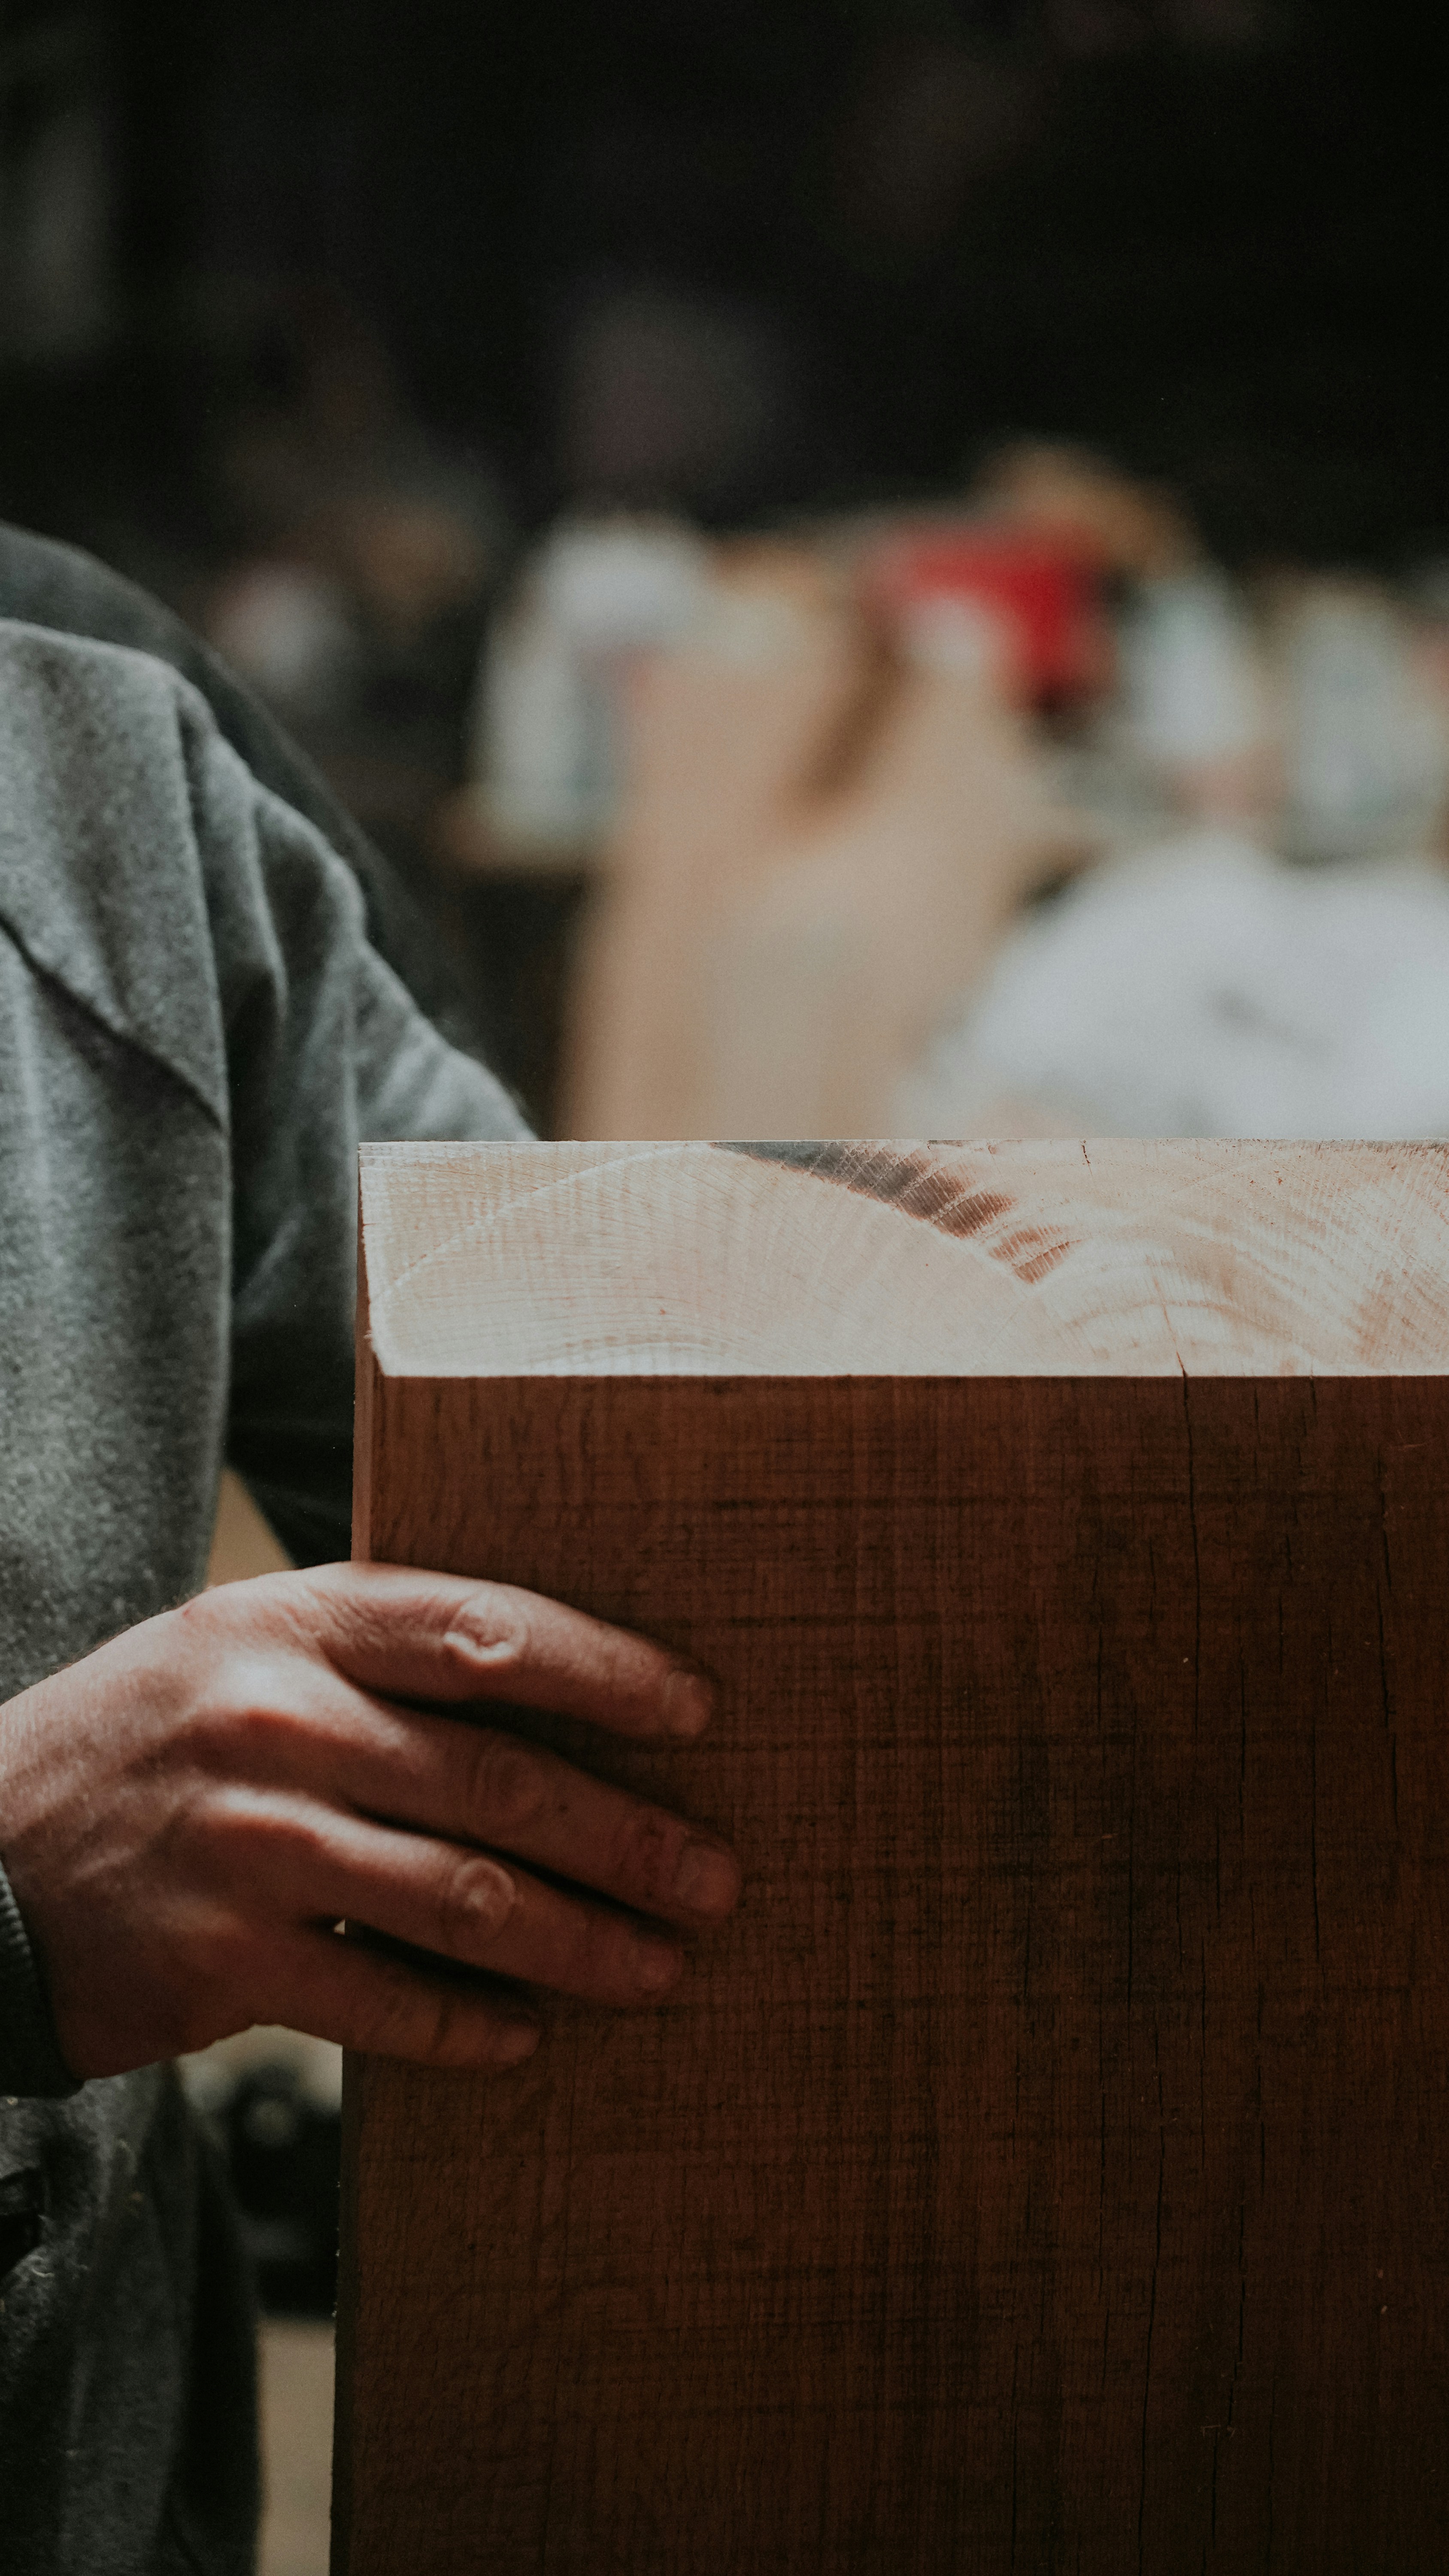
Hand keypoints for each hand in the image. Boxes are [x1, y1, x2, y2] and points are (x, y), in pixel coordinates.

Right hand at [0, 1565, 739, 2078]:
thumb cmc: (147, 1743)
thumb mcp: (244, 1650)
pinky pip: (382, 1999)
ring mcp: (248, 1842)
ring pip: (461, 1897)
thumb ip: (376, 1659)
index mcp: (296, 1622)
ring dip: (578, 1942)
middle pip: (497, 1780)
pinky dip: (468, 2027)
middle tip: (715, 1879)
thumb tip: (555, 1704)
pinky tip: (524, 2037)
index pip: (484, 1632)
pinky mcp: (221, 1960)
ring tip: (655, 1968)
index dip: (606, 1672)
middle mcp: (277, 1721)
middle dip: (628, 1837)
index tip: (697, 1712)